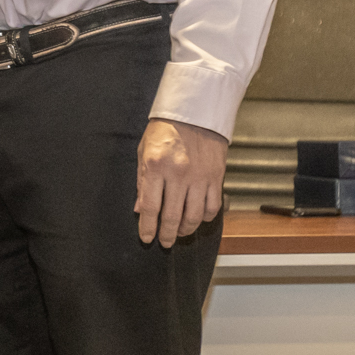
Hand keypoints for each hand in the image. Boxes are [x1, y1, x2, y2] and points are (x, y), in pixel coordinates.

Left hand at [134, 119, 226, 247]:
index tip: (147, 238)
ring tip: (179, 232)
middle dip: (166, 234)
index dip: (147, 227)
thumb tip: (140, 209)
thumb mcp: (144, 152)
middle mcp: (178, 174)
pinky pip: (212, 206)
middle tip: (164, 242)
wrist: (194, 112)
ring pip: (194, 216)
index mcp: (156, 167)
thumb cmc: (165, 129)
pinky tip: (198, 218)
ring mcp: (199, 177)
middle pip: (172, 216)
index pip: (150, 207)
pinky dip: (206, 217)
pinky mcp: (215, 177)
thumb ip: (141, 182)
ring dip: (186, 229)